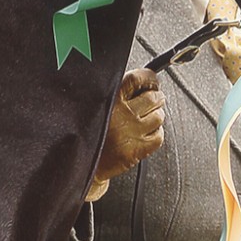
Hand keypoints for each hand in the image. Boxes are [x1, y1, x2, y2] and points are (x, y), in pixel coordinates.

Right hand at [86, 69, 165, 199]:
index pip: (137, 79)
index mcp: (109, 99)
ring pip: (159, 117)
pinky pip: (158, 137)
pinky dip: (156, 133)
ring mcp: (131, 133)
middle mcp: (122, 114)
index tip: (151, 80)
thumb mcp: (94, 104)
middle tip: (153, 99)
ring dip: (156, 115)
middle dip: (155, 98)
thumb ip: (114, 92)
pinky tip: (147, 133)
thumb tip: (140, 82)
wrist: (81, 163)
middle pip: (153, 98)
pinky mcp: (137, 150)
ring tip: (147, 117)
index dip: (149, 78)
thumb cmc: (87, 132)